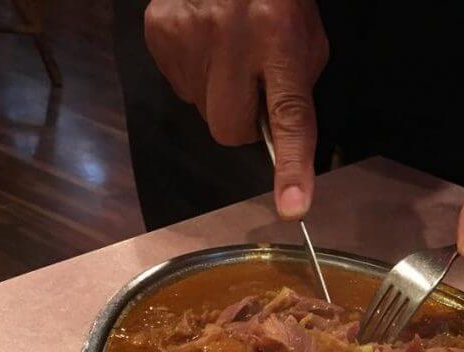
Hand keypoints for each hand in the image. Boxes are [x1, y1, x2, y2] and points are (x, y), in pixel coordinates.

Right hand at [144, 0, 328, 219]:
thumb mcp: (305, 38)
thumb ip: (295, 88)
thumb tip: (276, 134)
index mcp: (280, 38)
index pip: (288, 116)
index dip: (291, 166)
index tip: (292, 206)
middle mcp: (231, 37)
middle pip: (230, 129)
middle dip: (243, 123)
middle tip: (252, 89)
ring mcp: (188, 35)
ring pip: (202, 110)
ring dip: (217, 95)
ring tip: (228, 53)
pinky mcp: (158, 33)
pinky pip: (178, 85)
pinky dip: (195, 75)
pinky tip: (206, 45)